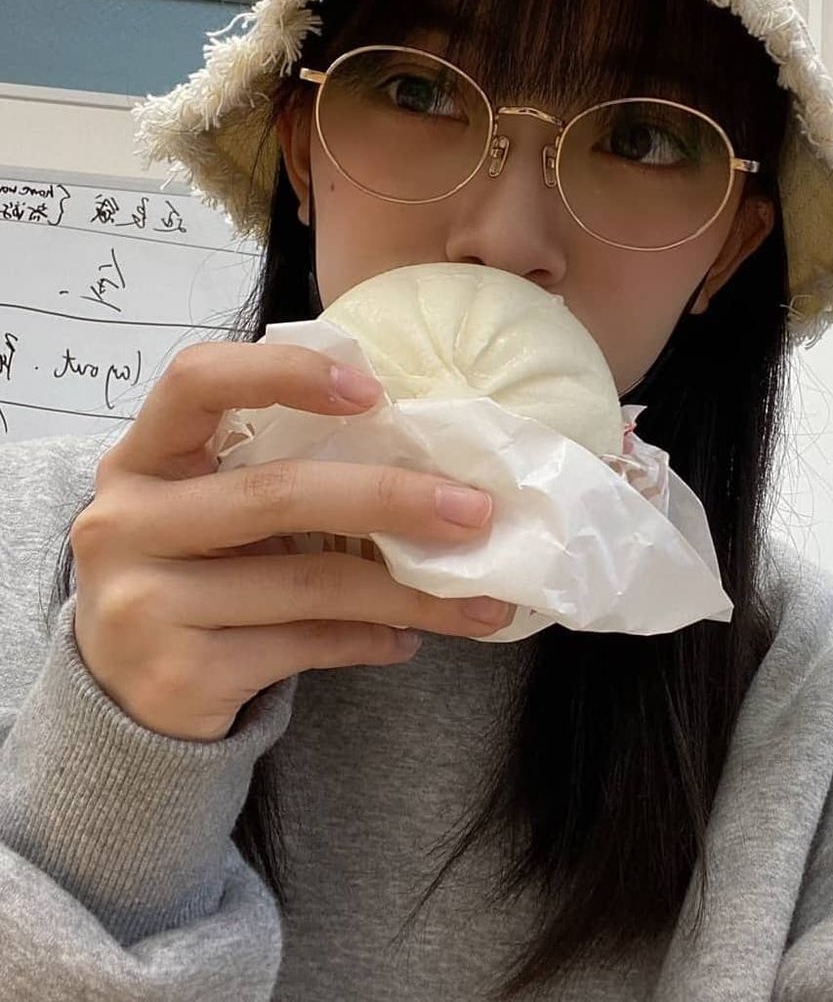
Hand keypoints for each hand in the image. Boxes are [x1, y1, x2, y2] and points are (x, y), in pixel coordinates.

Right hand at [70, 341, 509, 742]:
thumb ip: (276, 474)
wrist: (119, 698)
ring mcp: (141, 605)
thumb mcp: (209, 513)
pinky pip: (304, 646)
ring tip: (475, 599)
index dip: (286, 374)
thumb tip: (430, 471)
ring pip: (308, 584)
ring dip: (407, 592)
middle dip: (392, 498)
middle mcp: (124, 524)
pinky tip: (406, 639)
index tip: (373, 392)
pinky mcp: (178, 676)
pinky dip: (369, 640)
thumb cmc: (190, 576)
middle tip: (475, 512)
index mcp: (140, 459)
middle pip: (278, 492)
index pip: (197, 380)